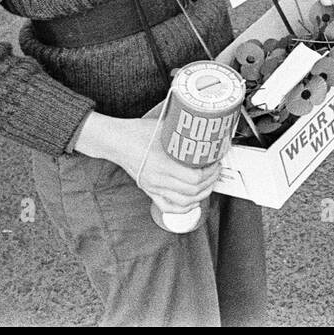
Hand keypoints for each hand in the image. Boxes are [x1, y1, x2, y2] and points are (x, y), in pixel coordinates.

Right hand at [74, 113, 220, 214]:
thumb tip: (206, 127)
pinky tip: (194, 201)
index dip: (210, 172)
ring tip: (210, 183)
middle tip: (216, 169)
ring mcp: (153, 187)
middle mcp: (158, 179)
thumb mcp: (165, 127)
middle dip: (210, 181)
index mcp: (162, 163)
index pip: (194, 177)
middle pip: (193, 190)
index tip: (216, 161)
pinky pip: (168, 207)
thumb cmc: (137, 132)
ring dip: (202, 195)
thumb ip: (184, 132)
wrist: (117, 141)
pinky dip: (184, 208)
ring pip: (184, 202)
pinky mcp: (150, 190)